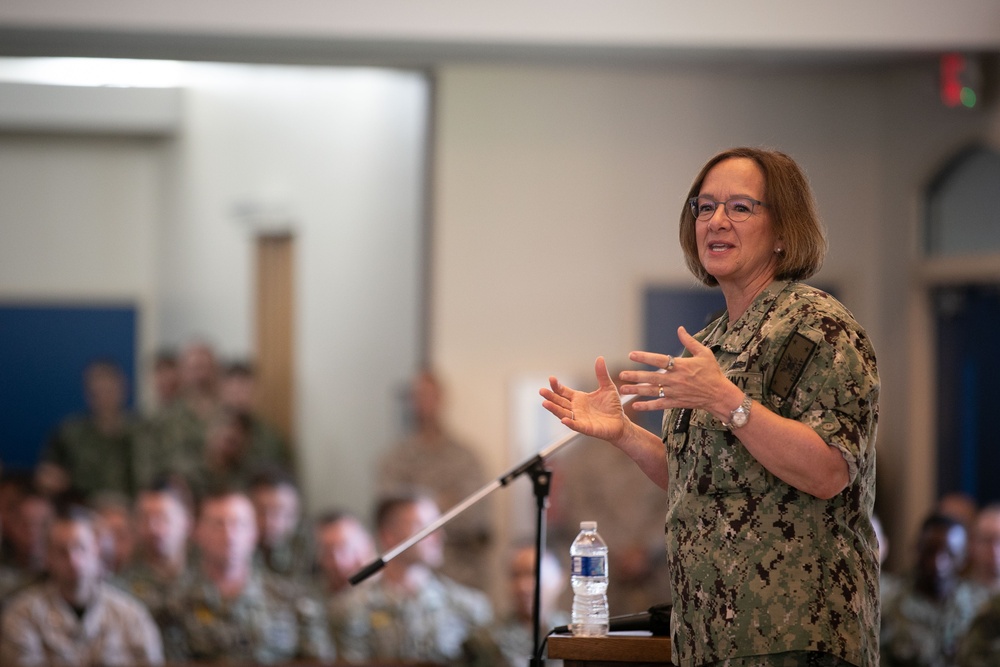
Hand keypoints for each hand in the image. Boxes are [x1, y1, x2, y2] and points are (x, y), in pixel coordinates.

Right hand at [539, 356, 631, 444]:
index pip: (563, 392)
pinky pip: (576, 425)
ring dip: (554, 409)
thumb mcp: (607, 387)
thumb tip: (600, 358)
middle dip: (550, 396)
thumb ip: (601, 374)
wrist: (621, 423)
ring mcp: (579, 418)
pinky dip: (570, 423)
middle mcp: (576, 408)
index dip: (557, 386)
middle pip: (559, 402)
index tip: (551, 379)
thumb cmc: (613, 406)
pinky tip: (564, 419)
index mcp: (579, 398)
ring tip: (545, 403)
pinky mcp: (586, 428)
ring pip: (563, 413)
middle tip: (541, 390)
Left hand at [619, 326, 733, 416]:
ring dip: (636, 390)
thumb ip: (690, 341)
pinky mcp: (676, 402)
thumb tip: (680, 329)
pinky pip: (659, 404)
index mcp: (681, 366)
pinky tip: (636, 405)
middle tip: (621, 374)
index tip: (631, 355)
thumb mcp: (704, 353)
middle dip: (635, 376)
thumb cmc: (713, 373)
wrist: (720, 395)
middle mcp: (675, 379)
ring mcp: (675, 392)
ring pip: (652, 391)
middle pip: (651, 377)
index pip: (659, 360)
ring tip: (623, 389)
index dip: (644, 357)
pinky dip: (647, 405)